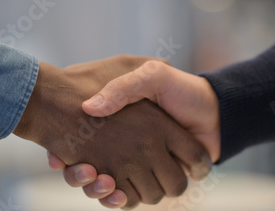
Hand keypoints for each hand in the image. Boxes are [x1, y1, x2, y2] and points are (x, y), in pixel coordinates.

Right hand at [13, 56, 211, 208]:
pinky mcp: (149, 181)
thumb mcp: (151, 76)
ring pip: (103, 188)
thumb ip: (123, 87)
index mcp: (118, 123)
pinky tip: (116, 194)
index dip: (65, 153)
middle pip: (87, 170)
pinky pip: (125, 198)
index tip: (58, 156)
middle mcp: (122, 146)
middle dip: (81, 176)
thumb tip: (90, 108)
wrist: (216, 113)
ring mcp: (135, 166)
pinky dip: (116, 200)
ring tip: (99, 179)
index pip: (76, 143)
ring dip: (97, 189)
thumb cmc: (182, 91)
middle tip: (81, 170)